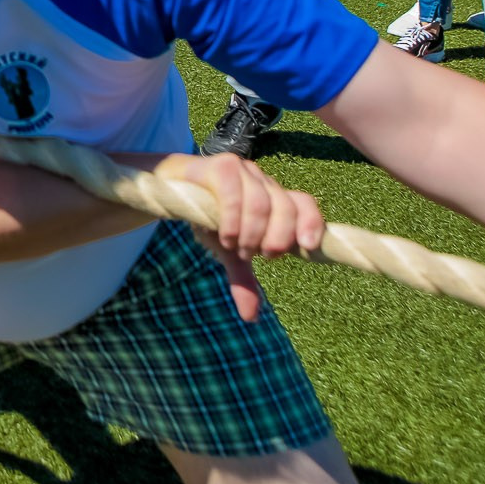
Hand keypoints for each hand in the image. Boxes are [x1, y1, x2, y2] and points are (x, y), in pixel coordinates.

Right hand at [157, 151, 324, 321]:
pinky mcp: (221, 166)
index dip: (311, 223)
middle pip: (286, 206)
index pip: (303, 203)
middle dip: (278, 237)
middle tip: (260, 255)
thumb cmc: (208, 219)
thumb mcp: (229, 251)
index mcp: (274, 200)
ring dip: (252, 233)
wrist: (173, 189)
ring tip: (237, 248)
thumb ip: (243, 278)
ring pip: (261, 202)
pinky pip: (234, 191)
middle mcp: (264, 183)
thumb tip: (251, 317)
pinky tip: (225, 235)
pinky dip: (233, 219)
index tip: (309, 248)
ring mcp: (244, 171)